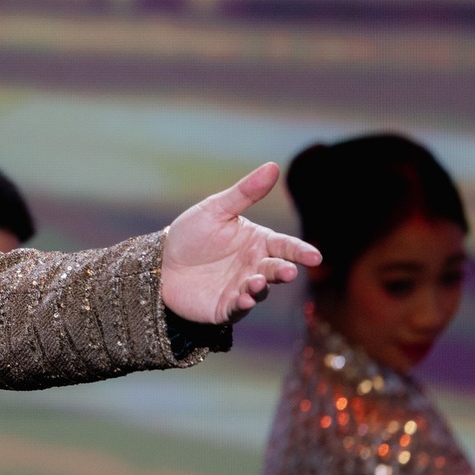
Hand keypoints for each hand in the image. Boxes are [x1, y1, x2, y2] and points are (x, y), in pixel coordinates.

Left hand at [160, 163, 319, 324]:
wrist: (159, 262)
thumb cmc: (191, 234)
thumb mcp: (216, 210)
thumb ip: (245, 193)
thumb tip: (274, 166)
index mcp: (258, 242)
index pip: (286, 246)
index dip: (300, 252)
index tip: (315, 257)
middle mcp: (254, 266)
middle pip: (276, 269)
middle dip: (283, 271)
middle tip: (288, 271)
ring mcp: (241, 288)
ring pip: (259, 290)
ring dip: (260, 287)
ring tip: (256, 282)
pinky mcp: (225, 307)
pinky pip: (238, 308)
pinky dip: (243, 304)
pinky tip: (243, 298)